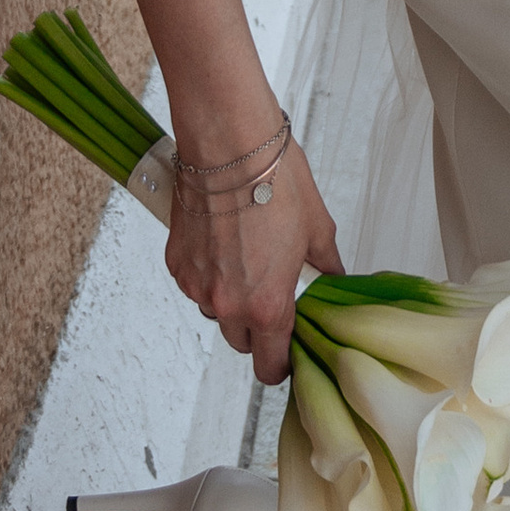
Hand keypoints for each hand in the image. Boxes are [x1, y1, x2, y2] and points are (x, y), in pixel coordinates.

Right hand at [165, 141, 342, 384]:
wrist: (228, 145)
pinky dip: (208, 274)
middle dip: (257, 328)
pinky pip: (195, 284)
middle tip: (271, 293)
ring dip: (230, 300)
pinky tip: (222, 242)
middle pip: (241, 342)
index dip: (281, 362)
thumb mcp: (317, 227)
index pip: (270, 365)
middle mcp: (228, 304)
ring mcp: (197, 286)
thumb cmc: (275, 181)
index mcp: (268, 306)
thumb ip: (325, 264)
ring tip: (245, 260)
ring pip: (215, 312)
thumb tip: (332, 276)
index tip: (288, 348)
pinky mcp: (176, 264)